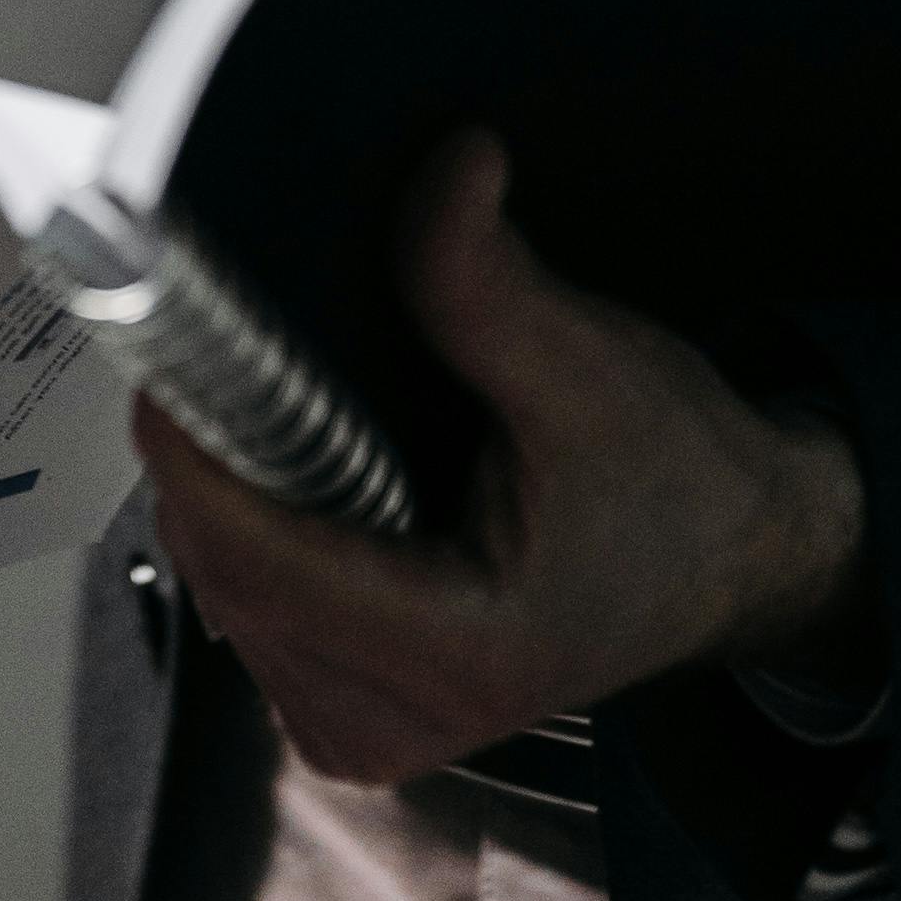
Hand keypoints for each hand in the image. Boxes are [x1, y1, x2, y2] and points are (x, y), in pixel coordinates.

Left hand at [134, 133, 871, 787]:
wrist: (732, 559)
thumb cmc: (675, 480)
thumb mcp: (593, 371)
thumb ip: (487, 284)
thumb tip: (440, 169)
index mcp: (463, 656)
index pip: (260, 558)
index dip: (196, 449)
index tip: (168, 348)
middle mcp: (398, 723)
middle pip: (226, 566)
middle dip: (213, 449)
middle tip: (221, 341)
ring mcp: (365, 730)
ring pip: (223, 584)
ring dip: (230, 485)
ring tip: (282, 402)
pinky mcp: (346, 712)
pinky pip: (247, 602)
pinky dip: (252, 523)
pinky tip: (305, 468)